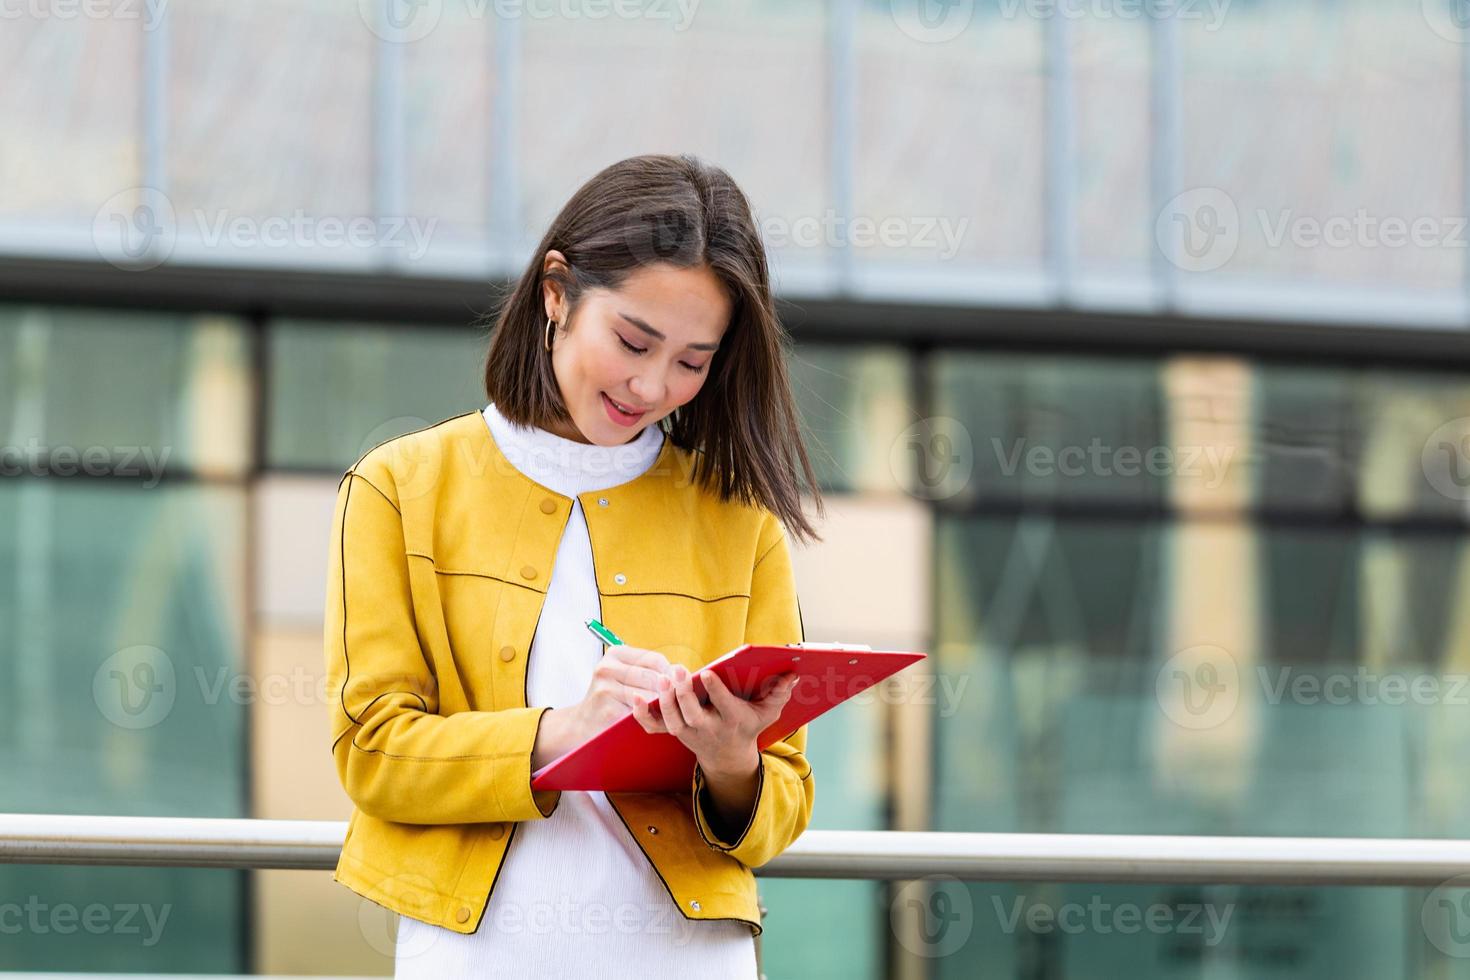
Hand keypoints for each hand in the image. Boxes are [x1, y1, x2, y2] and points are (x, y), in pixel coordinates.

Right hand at [565, 645, 674, 743]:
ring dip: (662, 705)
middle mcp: (608, 667)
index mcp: (615, 654)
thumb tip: (681, 671)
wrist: (583, 723)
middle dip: (669, 690)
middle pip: (654, 677)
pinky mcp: (608, 709)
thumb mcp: (625, 675)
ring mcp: (606, 688)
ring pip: (649, 696)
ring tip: (670, 710)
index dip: (671, 672)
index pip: (655, 659)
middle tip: (680, 700)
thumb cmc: (611, 697)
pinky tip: (654, 720)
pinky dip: (650, 717)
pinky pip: (639, 713)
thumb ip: (648, 670)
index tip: (681, 684)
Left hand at [632, 664, 798, 776]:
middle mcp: (709, 729)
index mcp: (732, 720)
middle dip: (684, 694)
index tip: (706, 672)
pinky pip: (656, 728)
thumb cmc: (748, 726)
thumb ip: (779, 694)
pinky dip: (643, 716)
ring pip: (674, 721)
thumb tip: (793, 675)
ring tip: (662, 679)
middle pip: (693, 715)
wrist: (729, 757)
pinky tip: (635, 699)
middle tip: (677, 671)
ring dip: (666, 701)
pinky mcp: (676, 733)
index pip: (723, 706)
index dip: (714, 690)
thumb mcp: (767, 713)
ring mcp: (690, 733)